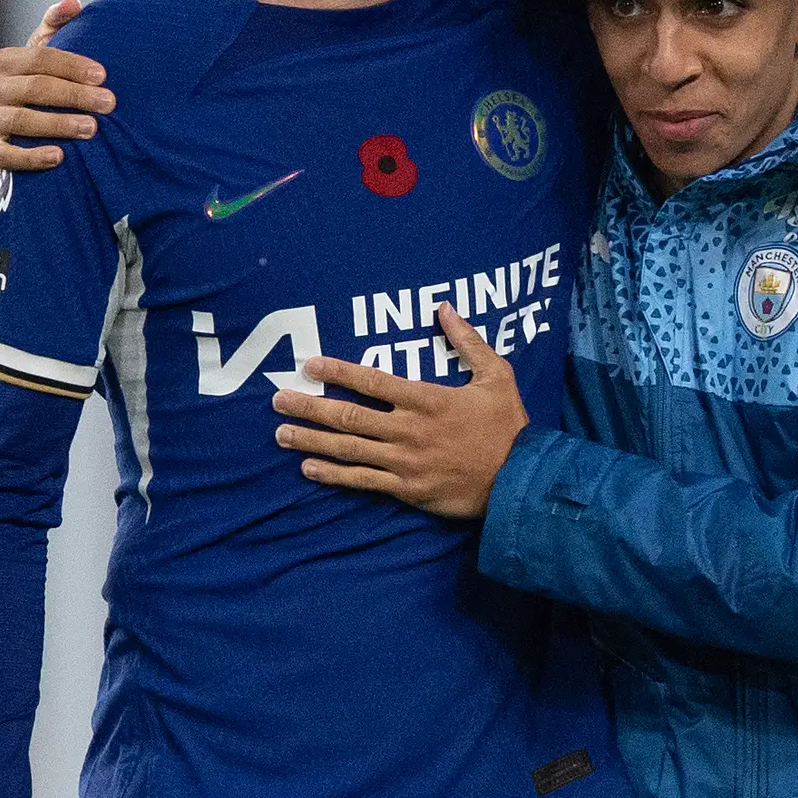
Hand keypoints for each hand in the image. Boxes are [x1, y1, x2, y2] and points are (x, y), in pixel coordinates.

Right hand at [0, 0, 114, 174]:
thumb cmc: (28, 93)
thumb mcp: (39, 60)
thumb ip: (55, 28)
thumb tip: (74, 2)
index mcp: (2, 61)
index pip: (39, 58)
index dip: (72, 66)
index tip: (103, 76)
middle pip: (34, 88)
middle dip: (74, 95)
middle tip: (108, 104)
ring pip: (21, 120)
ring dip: (59, 124)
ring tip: (92, 129)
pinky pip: (5, 156)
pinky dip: (32, 157)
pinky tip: (59, 157)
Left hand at [271, 306, 526, 520]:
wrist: (520, 480)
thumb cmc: (508, 426)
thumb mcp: (496, 375)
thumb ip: (467, 341)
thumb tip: (444, 307)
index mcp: (426, 399)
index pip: (371, 381)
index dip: (336, 371)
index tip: (308, 364)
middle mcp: (408, 430)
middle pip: (347, 415)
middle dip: (309, 406)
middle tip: (277, 400)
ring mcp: (404, 462)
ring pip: (347, 448)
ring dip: (311, 439)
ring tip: (281, 433)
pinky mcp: (406, 489)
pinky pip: (362, 481)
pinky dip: (333, 475)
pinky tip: (308, 468)